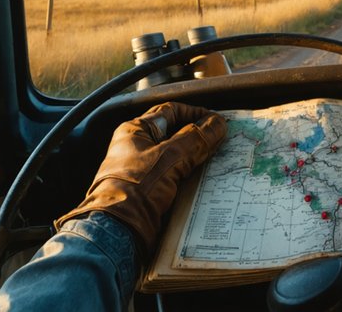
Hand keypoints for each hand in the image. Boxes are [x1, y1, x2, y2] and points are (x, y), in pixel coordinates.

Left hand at [56, 102, 225, 252]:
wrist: (119, 229)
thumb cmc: (135, 188)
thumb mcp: (171, 157)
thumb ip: (197, 138)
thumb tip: (218, 124)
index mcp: (135, 131)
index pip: (170, 111)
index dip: (195, 113)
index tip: (216, 120)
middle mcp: (138, 148)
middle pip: (176, 134)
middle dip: (200, 137)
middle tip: (222, 139)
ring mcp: (145, 170)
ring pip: (179, 157)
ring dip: (198, 157)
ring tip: (220, 157)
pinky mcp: (153, 190)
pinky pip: (178, 176)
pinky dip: (193, 175)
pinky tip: (209, 177)